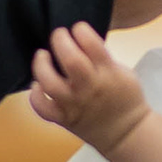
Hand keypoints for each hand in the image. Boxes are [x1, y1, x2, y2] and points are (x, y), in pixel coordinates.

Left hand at [31, 25, 153, 149]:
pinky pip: (43, 109)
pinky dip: (35, 96)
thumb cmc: (125, 98)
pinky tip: (37, 86)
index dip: (81, 30)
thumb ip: (103, 57)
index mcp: (108, 73)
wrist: (126, 133)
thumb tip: (79, 39)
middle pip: (70, 60)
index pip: (92, 44)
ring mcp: (74, 104)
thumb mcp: (123, 71)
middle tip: (59, 35)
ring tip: (42, 55)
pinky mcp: (64, 119)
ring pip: (50, 83)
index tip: (78, 28)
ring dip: (41, 65)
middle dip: (60, 40)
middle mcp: (90, 88)